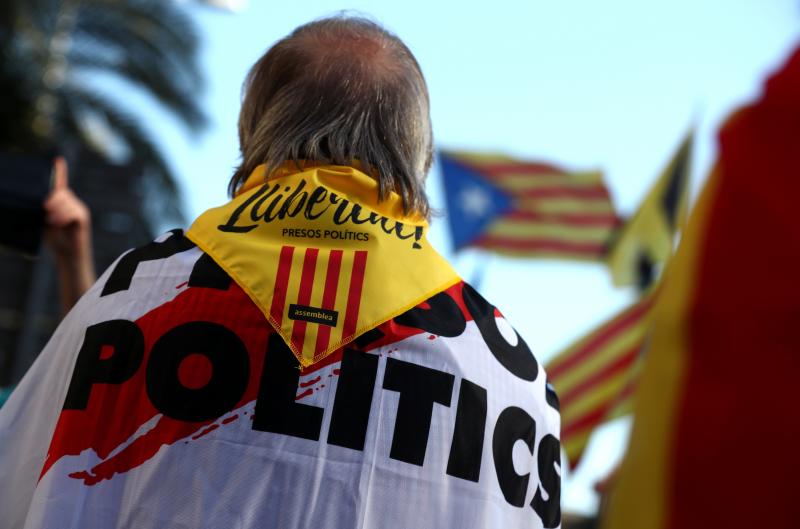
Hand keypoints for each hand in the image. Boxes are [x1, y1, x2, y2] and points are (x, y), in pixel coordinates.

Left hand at [43, 157, 95, 313]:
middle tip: (44, 210)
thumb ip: (46, 212)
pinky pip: (73, 210)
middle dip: (51, 199)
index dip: (59, 172)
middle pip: (61, 192)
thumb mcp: (46, 224)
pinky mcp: (83, 218)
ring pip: (65, 200)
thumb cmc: (57, 243)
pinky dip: (63, 215)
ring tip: (51, 221)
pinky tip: (57, 222)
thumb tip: (44, 203)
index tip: (57, 160)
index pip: (61, 185)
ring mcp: (79, 210)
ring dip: (55, 209)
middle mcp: (73, 205)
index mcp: (63, 205)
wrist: (69, 258)